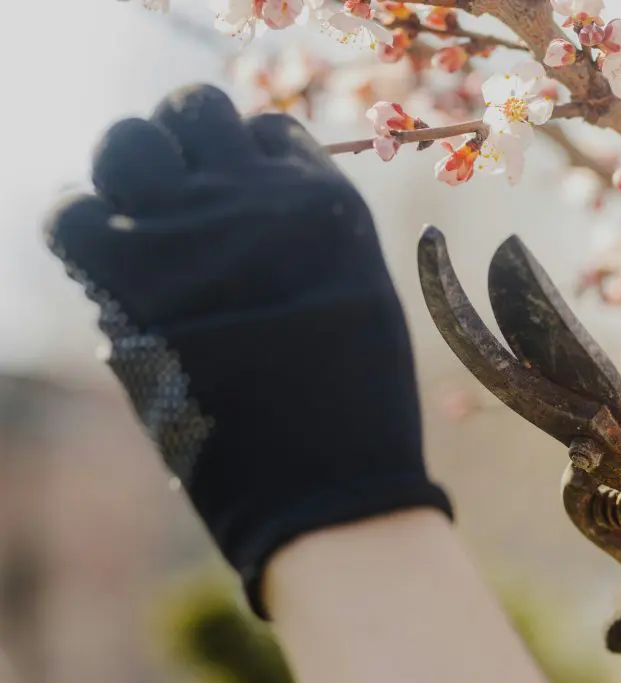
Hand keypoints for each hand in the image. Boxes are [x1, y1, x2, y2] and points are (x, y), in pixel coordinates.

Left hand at [45, 84, 451, 617]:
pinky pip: (71, 211)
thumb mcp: (356, 299)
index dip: (245, 164)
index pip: (265, 131)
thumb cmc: (355, 407)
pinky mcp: (130, 277)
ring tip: (141, 224)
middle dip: (183, 144)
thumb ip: (303, 244)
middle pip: (193, 110)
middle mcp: (258, 194)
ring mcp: (191, 228)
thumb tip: (237, 222)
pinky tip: (109, 265)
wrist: (331, 478)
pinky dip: (82, 229)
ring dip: (130, 172)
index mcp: (325, 199)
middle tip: (181, 198)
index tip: (238, 205)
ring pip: (128, 141)